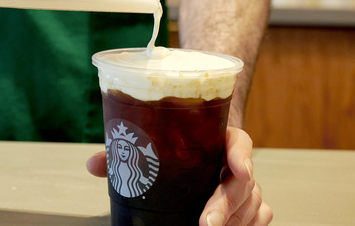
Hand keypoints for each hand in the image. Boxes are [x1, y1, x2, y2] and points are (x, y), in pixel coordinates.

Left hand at [85, 126, 271, 225]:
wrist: (199, 143)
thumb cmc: (175, 145)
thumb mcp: (155, 143)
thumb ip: (127, 151)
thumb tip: (94, 164)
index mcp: (220, 138)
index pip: (239, 143)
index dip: (241, 156)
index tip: (237, 170)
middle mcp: (237, 161)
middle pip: (243, 183)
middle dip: (226, 205)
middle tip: (207, 223)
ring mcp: (247, 184)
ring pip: (253, 203)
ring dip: (233, 220)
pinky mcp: (252, 204)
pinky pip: (260, 217)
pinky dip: (248, 225)